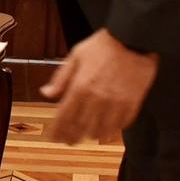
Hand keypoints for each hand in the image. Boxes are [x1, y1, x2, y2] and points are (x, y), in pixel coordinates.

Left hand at [40, 31, 157, 143]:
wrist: (134, 38)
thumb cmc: (103, 45)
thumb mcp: (76, 55)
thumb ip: (60, 77)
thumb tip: (45, 93)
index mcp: (80, 86)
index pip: (64, 117)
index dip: (57, 131)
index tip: (54, 137)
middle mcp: (97, 98)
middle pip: (81, 128)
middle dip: (72, 137)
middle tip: (69, 141)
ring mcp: (116, 103)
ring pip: (101, 131)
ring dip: (92, 135)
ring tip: (88, 135)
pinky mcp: (133, 103)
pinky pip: (121, 125)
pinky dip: (113, 129)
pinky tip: (108, 128)